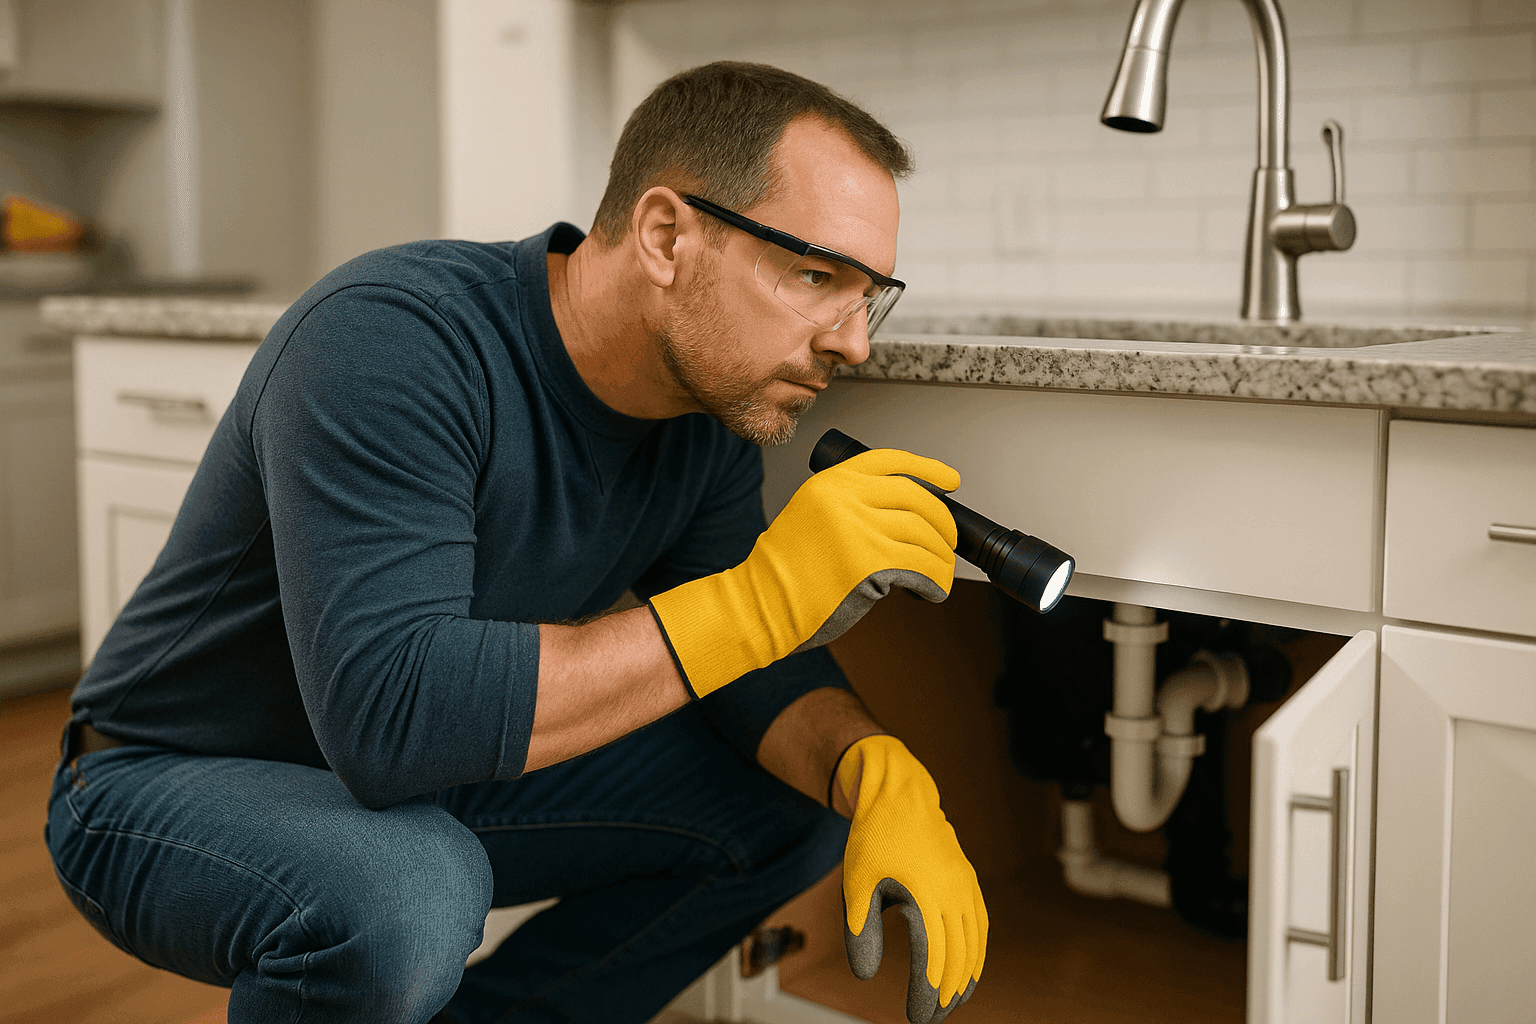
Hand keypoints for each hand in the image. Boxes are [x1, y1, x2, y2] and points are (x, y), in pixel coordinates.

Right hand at [648, 448, 957, 696]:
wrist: (760, 604)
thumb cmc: (784, 571)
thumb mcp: (811, 515)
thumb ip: (851, 506)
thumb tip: (904, 515)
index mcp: (830, 482)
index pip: (891, 461)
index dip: (928, 469)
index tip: (951, 479)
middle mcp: (845, 499)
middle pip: (918, 499)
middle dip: (943, 523)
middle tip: (949, 540)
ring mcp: (858, 530)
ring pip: (925, 536)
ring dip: (942, 557)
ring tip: (941, 571)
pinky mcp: (869, 565)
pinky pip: (921, 569)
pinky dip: (936, 582)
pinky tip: (933, 590)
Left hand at [838, 735, 985, 1023]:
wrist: (898, 794)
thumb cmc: (873, 838)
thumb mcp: (857, 884)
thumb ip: (860, 931)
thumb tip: (864, 976)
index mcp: (926, 896)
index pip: (933, 960)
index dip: (926, 993)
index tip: (916, 1017)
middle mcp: (953, 892)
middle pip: (958, 957)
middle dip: (946, 994)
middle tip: (931, 1018)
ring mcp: (964, 885)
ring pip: (975, 943)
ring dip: (965, 977)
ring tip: (951, 1003)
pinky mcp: (967, 880)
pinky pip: (980, 925)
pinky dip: (977, 952)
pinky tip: (969, 969)